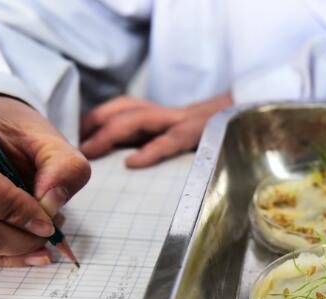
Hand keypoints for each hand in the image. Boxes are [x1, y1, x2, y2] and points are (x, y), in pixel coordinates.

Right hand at [0, 95, 90, 266]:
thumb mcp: (48, 140)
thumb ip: (64, 168)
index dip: (16, 212)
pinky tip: (16, 247)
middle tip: (49, 234)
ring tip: (37, 238)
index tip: (48, 221)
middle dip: (20, 241)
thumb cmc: (12, 135)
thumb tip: (53, 204)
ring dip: (10, 253)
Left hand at [79, 92, 231, 167]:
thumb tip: (124, 164)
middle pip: (124, 108)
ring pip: (139, 117)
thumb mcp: (180, 139)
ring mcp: (183, 122)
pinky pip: (170, 141)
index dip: (95, 117)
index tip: (74, 135)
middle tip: (75, 144)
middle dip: (96, 122)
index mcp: (162, 116)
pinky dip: (150, 151)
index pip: (121, 108)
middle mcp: (168, 115)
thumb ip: (155, 145)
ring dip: (111, 131)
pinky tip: (133, 162)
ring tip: (91, 149)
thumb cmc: (213, 141)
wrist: (251, 123)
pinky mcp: (198, 135)